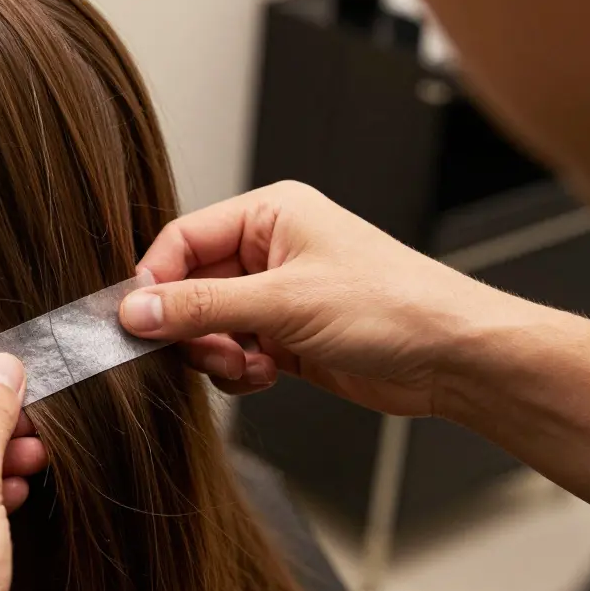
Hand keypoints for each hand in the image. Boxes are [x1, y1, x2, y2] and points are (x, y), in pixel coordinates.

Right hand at [119, 181, 519, 416]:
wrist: (453, 359)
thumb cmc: (393, 306)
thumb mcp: (284, 303)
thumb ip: (201, 307)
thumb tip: (137, 309)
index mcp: (269, 215)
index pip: (183, 240)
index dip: (155, 281)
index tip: (137, 320)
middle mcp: (269, 250)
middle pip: (190, 287)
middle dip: (193, 327)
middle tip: (207, 352)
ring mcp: (276, 296)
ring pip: (207, 326)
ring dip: (217, 354)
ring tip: (249, 364)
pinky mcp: (285, 336)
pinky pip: (232, 352)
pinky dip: (238, 370)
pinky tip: (267, 375)